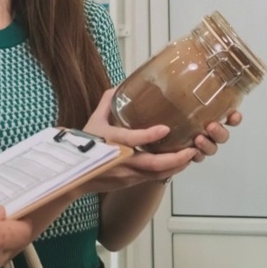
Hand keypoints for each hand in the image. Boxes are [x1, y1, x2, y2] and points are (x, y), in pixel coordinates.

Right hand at [82, 90, 243, 188]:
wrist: (75, 175)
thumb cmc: (85, 144)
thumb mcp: (95, 120)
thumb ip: (108, 102)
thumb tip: (121, 85)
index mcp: (111, 141)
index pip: (131, 139)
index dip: (149, 136)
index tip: (165, 128)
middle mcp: (121, 160)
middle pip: (152, 164)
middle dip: (175, 158)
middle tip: (191, 149)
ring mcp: (127, 174)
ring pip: (156, 174)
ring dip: (176, 166)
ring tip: (191, 155)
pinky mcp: (130, 182)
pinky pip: (153, 178)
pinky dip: (168, 171)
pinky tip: (179, 163)